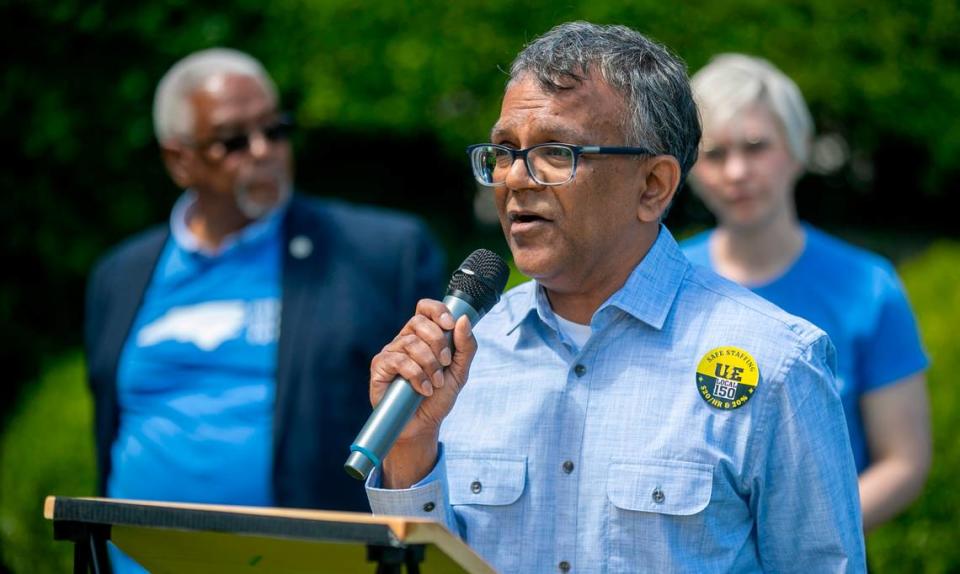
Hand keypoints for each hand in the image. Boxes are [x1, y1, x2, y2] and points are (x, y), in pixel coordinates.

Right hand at [369, 298, 477, 486]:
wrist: (423, 425)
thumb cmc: (439, 397)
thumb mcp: (460, 372)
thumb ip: (465, 346)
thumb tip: (463, 320)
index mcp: (423, 335)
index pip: (425, 308)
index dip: (437, 310)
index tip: (450, 325)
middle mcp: (405, 340)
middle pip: (418, 321)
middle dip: (438, 342)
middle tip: (445, 364)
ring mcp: (391, 352)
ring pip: (410, 342)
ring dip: (429, 364)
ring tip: (435, 384)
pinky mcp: (379, 367)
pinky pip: (398, 360)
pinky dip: (415, 375)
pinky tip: (423, 389)